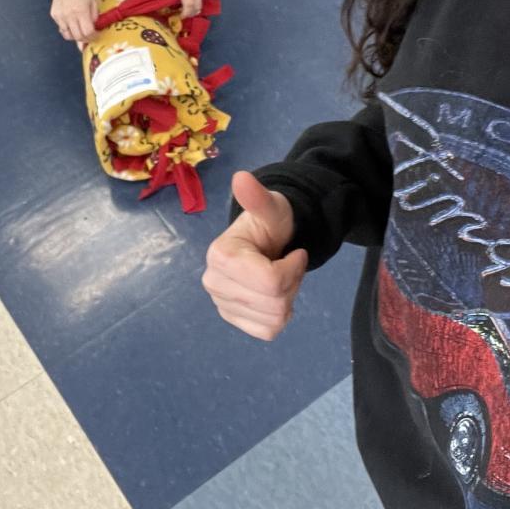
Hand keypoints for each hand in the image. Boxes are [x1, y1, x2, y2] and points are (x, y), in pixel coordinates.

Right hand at [51, 0, 98, 42]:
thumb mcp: (93, 2)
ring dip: (75, 37)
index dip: (94, 36)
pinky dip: (68, 31)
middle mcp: (70, 16)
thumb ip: (95, 17)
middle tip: (89, 37)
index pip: (88, 32)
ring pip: (68, 36)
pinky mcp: (54, 16)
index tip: (96, 35)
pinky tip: (72, 26)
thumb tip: (94, 30)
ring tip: (80, 33)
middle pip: (78, 36)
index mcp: (81, 11)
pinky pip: (61, 29)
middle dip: (86, 40)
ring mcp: (61, 17)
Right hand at [202, 171, 307, 340]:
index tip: (296, 252)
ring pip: (273, 320)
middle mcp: (213, 282)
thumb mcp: (272, 208)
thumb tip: (242, 177)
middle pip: (274, 303)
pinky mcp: (231, 318)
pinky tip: (274, 294)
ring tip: (280, 276)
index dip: (293, 269)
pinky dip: (279, 315)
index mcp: (220, 255)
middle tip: (289, 264)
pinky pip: (267, 332)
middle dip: (292, 283)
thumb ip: (258, 197)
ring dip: (287, 299)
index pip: (271, 281)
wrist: (265, 239)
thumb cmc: (269, 223)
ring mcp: (221, 303)